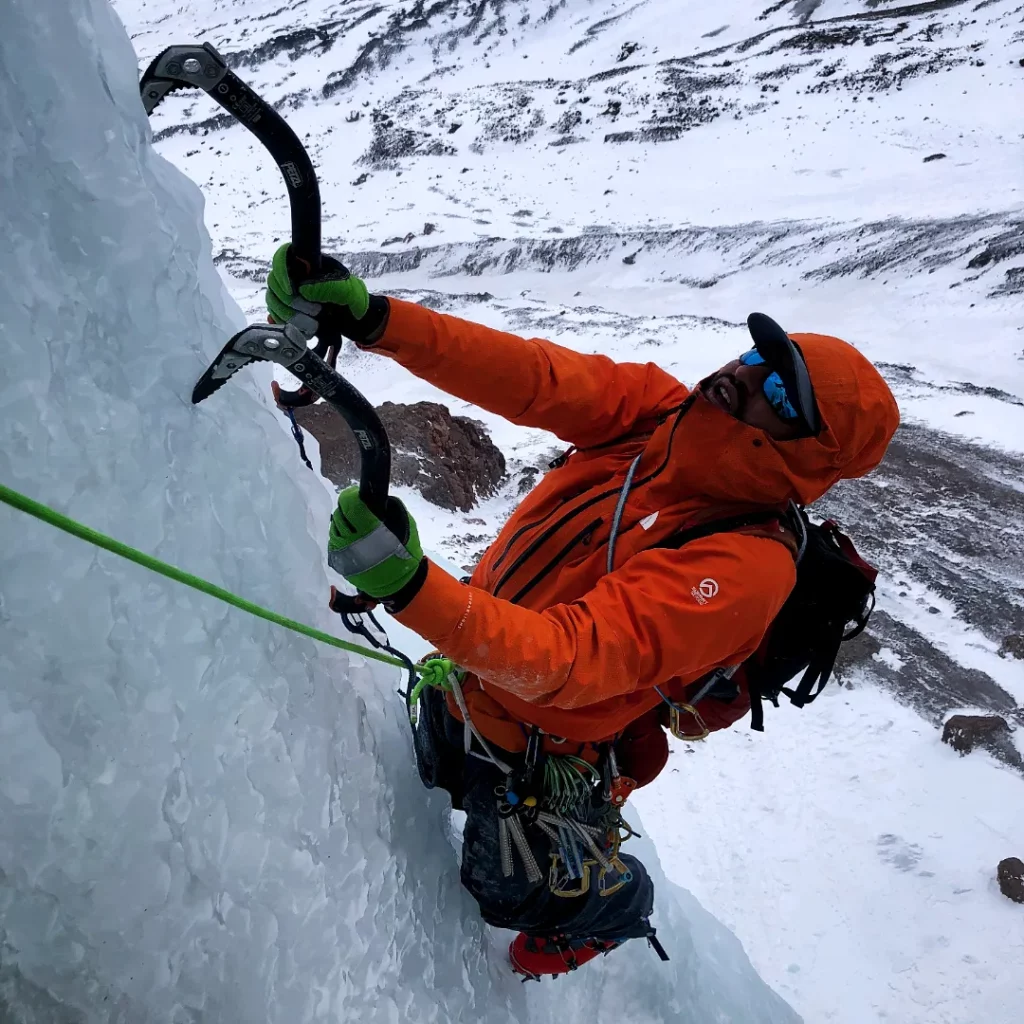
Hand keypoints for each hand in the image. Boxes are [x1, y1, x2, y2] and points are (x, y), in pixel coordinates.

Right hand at [265, 243, 371, 336]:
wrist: (356, 322)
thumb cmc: (354, 301)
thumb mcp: (349, 292)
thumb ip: (329, 287)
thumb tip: (302, 289)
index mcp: (309, 263)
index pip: (283, 255)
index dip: (281, 271)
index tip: (291, 290)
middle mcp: (295, 276)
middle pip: (274, 281)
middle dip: (291, 301)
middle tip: (315, 313)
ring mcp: (290, 294)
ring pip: (272, 300)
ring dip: (289, 315)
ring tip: (313, 326)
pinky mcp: (288, 312)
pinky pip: (275, 315)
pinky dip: (285, 323)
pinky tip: (302, 330)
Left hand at [327, 486, 424, 600]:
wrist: (398, 585)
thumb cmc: (405, 553)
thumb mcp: (407, 526)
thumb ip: (392, 509)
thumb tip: (375, 498)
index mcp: (370, 529)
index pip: (350, 504)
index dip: (351, 496)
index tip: (356, 495)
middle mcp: (353, 540)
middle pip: (339, 514)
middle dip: (346, 507)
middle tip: (356, 508)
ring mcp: (344, 552)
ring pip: (334, 528)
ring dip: (342, 522)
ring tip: (353, 524)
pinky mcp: (339, 562)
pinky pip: (334, 542)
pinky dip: (340, 536)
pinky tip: (350, 538)